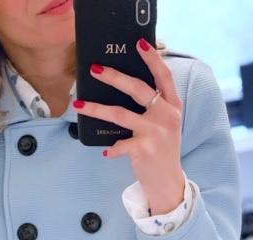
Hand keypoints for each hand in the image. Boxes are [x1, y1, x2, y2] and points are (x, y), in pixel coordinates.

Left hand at [73, 38, 185, 215]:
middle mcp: (166, 116)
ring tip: (80, 105)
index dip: (152, 59)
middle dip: (114, 76)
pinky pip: (122, 144)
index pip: (164, 77)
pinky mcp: (145, 150)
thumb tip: (123, 87)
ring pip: (121, 114)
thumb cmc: (161, 151)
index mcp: (172, 106)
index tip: (139, 43)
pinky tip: (106, 152)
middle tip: (95, 69)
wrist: (168, 183)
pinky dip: (112, 148)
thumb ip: (153, 107)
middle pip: (138, 89)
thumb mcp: (164, 125)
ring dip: (97, 109)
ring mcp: (156, 133)